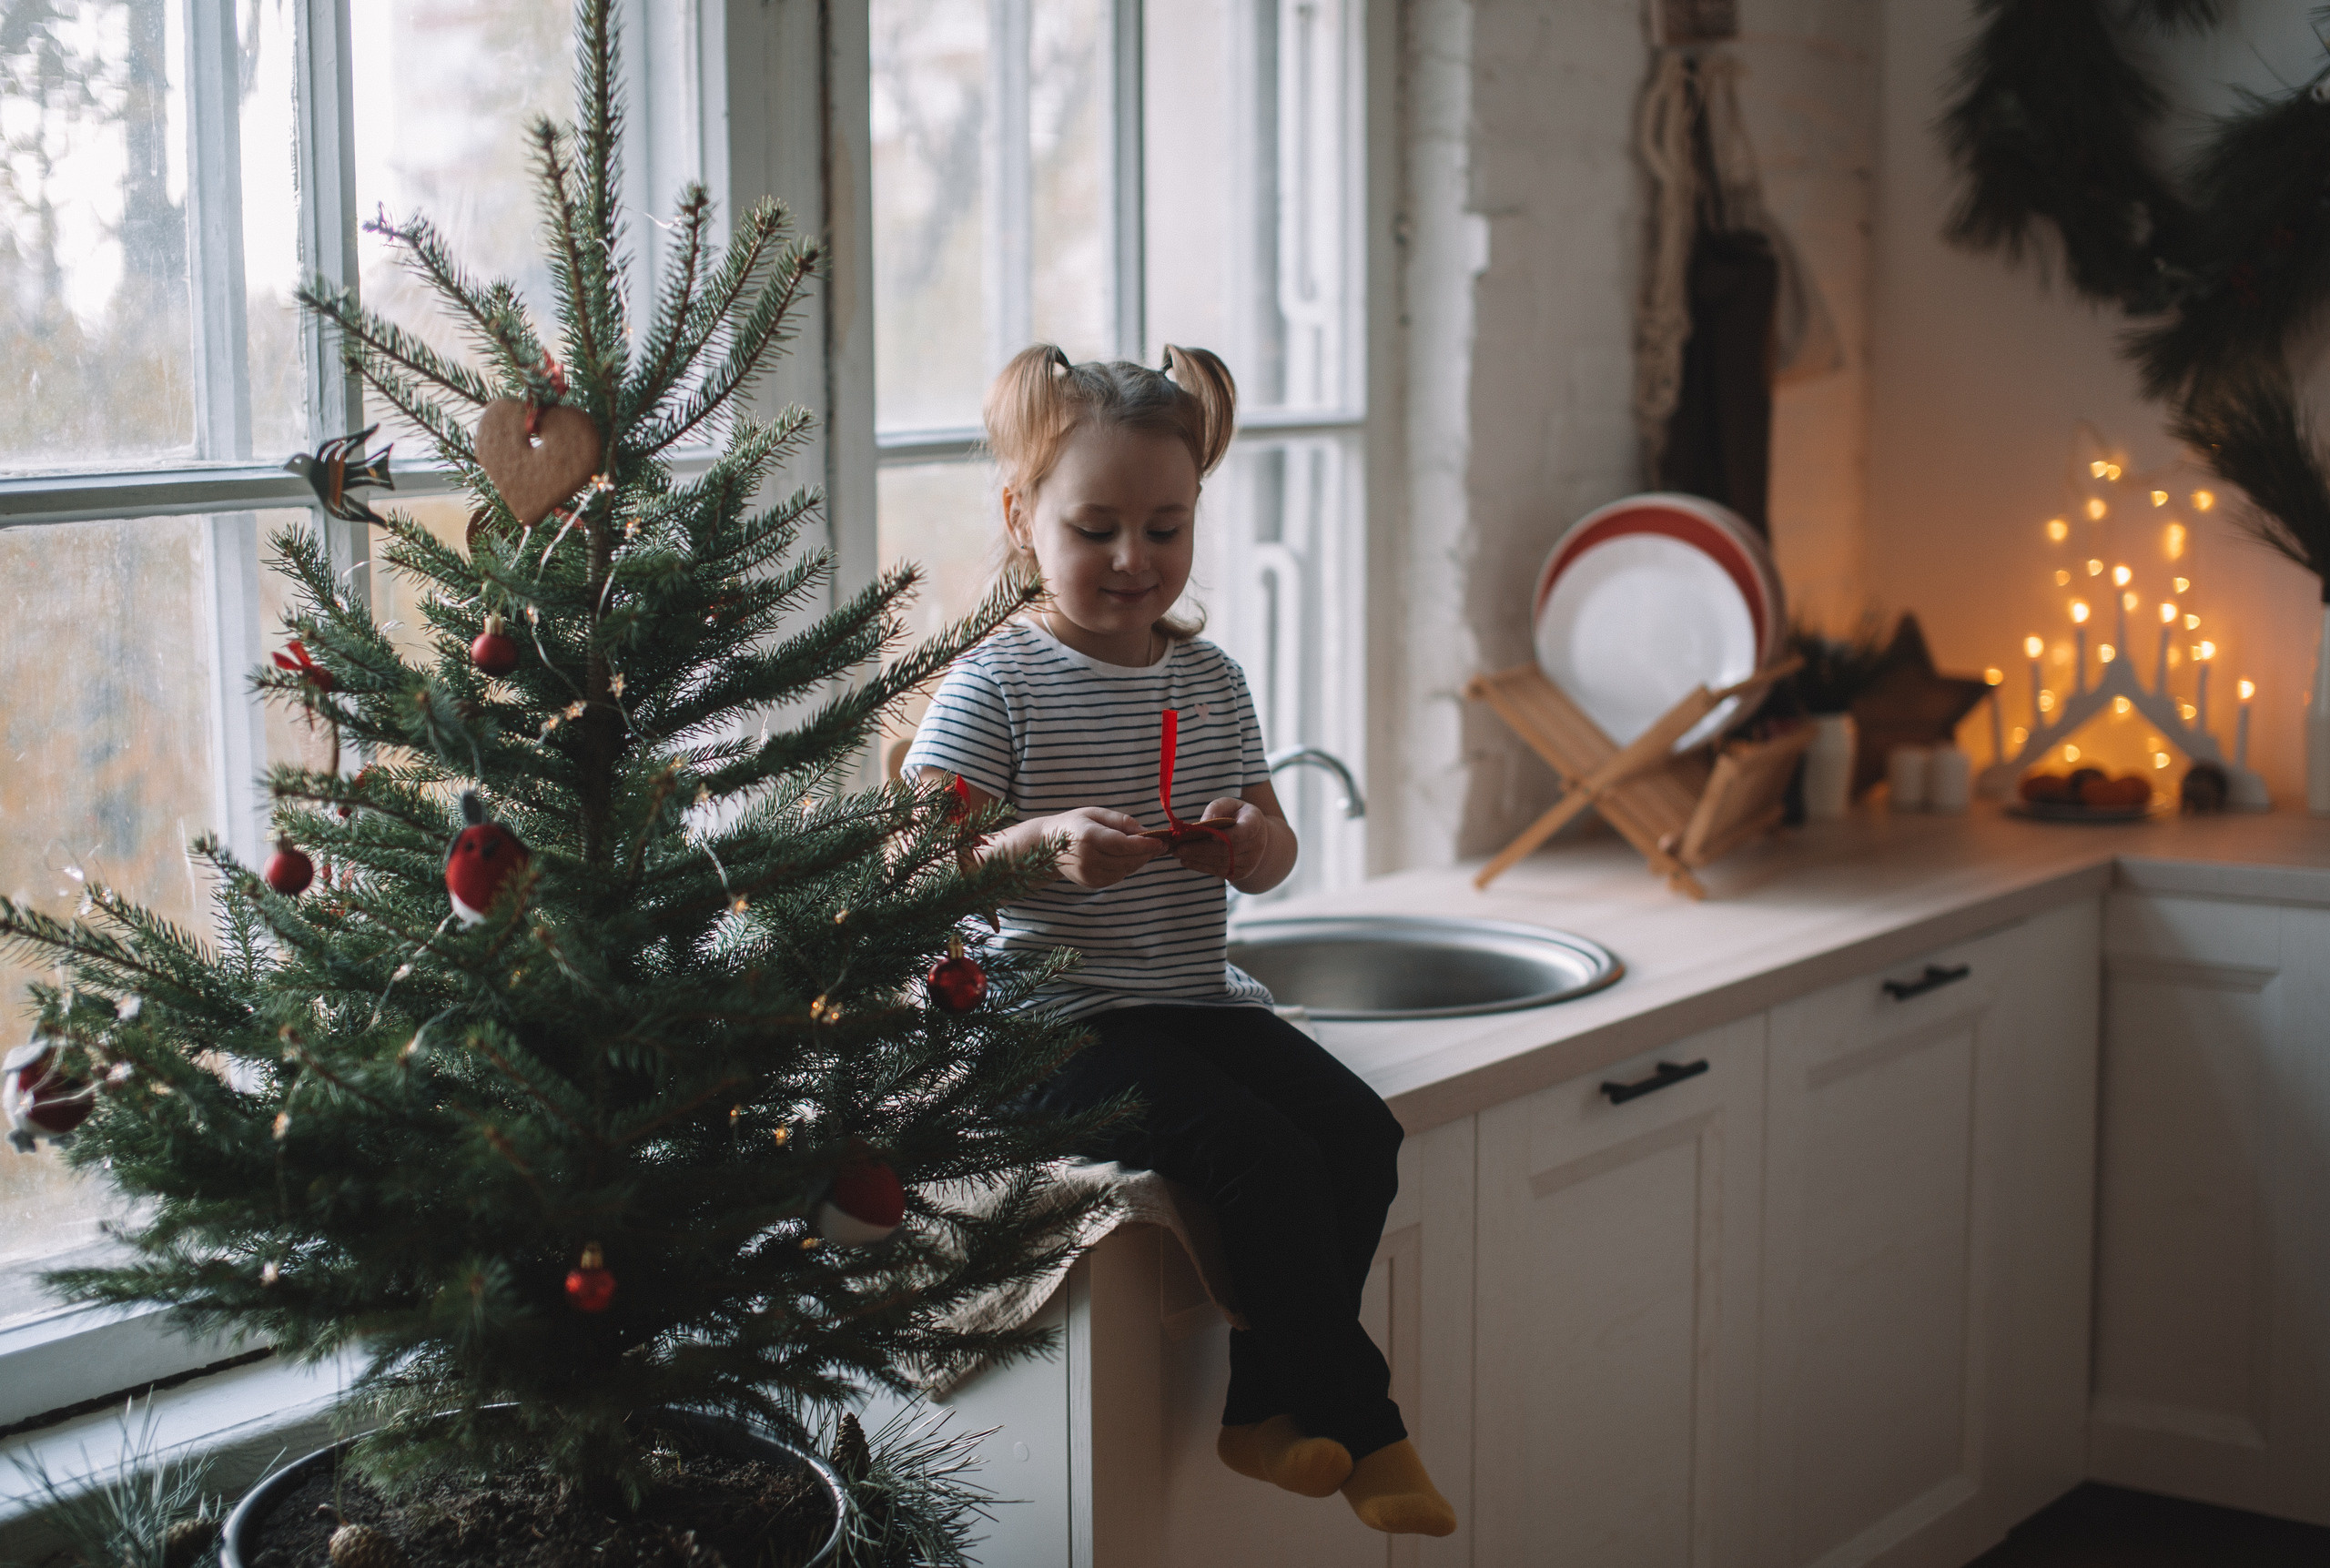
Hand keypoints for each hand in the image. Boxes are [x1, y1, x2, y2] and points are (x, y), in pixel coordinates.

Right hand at [1049, 807, 1167, 888]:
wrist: (1047, 846)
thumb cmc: (1075, 824)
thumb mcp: (1096, 813)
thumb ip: (1122, 821)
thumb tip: (1147, 831)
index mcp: (1088, 837)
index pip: (1123, 844)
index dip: (1144, 845)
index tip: (1161, 841)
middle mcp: (1087, 859)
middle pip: (1127, 860)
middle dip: (1147, 853)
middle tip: (1160, 845)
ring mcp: (1088, 874)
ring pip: (1125, 870)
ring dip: (1139, 861)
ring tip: (1144, 849)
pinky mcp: (1091, 883)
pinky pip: (1118, 877)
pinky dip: (1126, 867)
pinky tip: (1125, 857)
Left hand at [1173, 798, 1268, 881]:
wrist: (1256, 838)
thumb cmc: (1238, 816)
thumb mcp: (1230, 805)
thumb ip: (1217, 809)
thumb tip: (1203, 822)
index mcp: (1255, 824)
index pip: (1243, 832)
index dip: (1227, 835)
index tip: (1207, 834)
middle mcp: (1256, 845)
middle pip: (1226, 849)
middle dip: (1200, 848)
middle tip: (1178, 847)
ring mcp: (1250, 862)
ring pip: (1220, 862)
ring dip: (1197, 859)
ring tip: (1178, 853)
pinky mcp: (1241, 873)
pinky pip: (1219, 871)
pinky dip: (1201, 866)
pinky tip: (1187, 861)